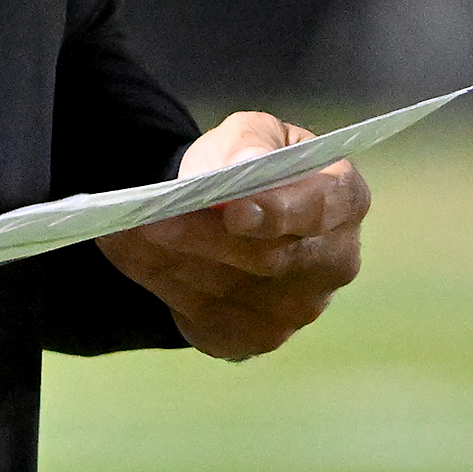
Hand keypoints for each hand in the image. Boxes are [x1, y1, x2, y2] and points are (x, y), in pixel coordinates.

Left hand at [97, 112, 369, 359]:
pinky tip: (134, 258)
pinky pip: (209, 319)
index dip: (278, 213)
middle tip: (150, 221)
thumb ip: (251, 142)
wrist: (225, 209)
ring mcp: (302, 308)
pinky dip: (165, 288)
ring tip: (127, 234)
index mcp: (345, 199)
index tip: (233, 212)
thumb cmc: (246, 163)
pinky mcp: (260, 337)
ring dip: (174, 263)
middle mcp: (335, 262)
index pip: (321, 209)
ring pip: (232, 291)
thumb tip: (248, 164)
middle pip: (269, 259)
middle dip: (203, 238)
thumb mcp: (249, 134)